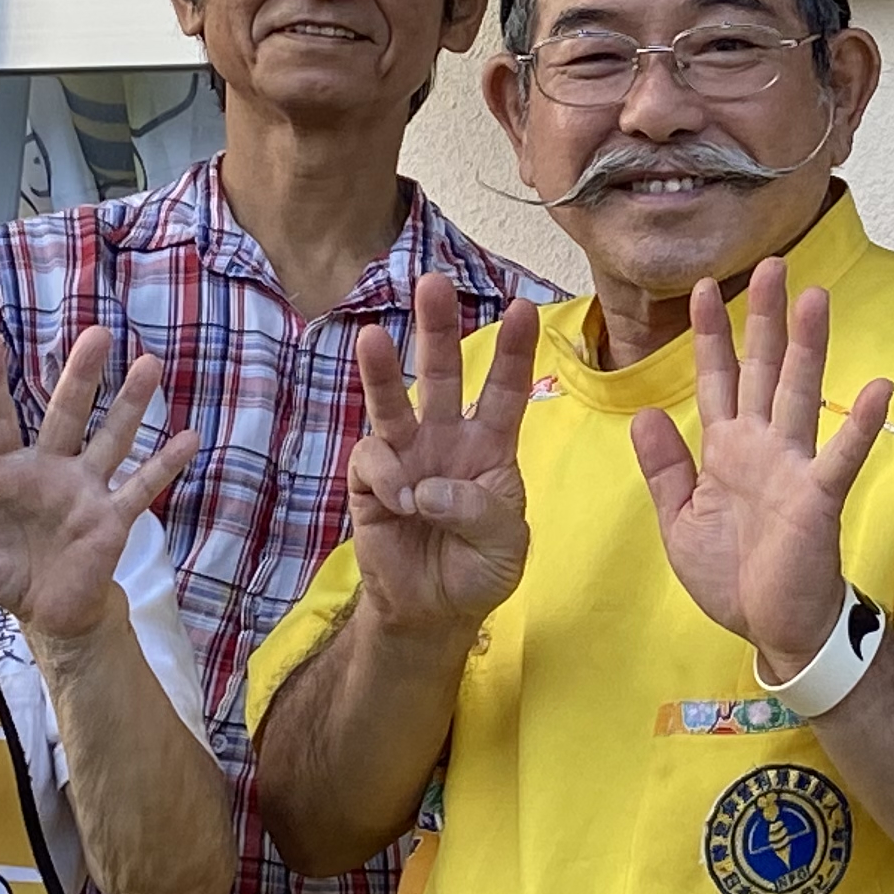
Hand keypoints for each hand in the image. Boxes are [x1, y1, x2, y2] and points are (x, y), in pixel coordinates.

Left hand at [0, 325, 197, 646]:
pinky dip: (164, 464)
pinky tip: (189, 437)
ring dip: (130, 405)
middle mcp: (50, 468)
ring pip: (111, 438)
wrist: (47, 609)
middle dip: (80, 376)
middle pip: (66, 414)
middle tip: (96, 332)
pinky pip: (140, 487)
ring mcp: (85, 489)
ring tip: (150, 363)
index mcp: (5, 470)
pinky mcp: (111, 517)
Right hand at [335, 275, 539, 636]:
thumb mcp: (506, 545)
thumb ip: (481, 512)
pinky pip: (373, 460)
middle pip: (441, 374)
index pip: (504, 391)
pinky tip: (400, 504)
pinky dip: (387, 478)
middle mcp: (446, 439)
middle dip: (437, 328)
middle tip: (433, 281)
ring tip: (371, 337)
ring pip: (393, 402)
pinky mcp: (370, 480)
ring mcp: (405, 456)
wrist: (434, 611)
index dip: (512, 352)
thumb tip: (427, 487)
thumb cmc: (479, 569)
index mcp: (491, 446)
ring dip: (381, 370)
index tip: (523, 310)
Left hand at [632, 263, 892, 676]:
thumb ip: (665, 467)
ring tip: (816, 298)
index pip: (717, 378)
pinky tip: (881, 389)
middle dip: (764, 318)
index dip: (711, 335)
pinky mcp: (818, 498)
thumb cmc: (731, 575)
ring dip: (809, 347)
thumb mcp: (680, 520)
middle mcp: (763, 446)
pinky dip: (862, 425)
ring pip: (800, 394)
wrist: (772, 627)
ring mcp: (794, 467)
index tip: (702, 287)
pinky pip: (841, 456)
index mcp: (727, 449)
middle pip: (764, 369)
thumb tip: (644, 413)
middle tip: (769, 263)